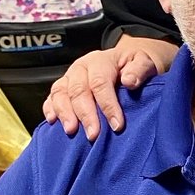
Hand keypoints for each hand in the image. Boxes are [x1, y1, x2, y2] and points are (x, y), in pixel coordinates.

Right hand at [42, 36, 176, 140]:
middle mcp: (81, 68)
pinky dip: (50, 109)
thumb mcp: (145, 62)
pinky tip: (53, 122)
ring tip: (71, 131)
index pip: (100, 82)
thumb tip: (130, 81)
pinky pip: (51, 98)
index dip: (108, 105)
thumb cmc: (135, 67)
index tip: (117, 125)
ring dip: (65, 113)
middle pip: (78, 90)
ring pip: (60, 93)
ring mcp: (69, 78)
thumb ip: (140, 70)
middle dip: (85, 114)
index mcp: (101, 60)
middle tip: (93, 135)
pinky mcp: (62, 88)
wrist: (126, 62)